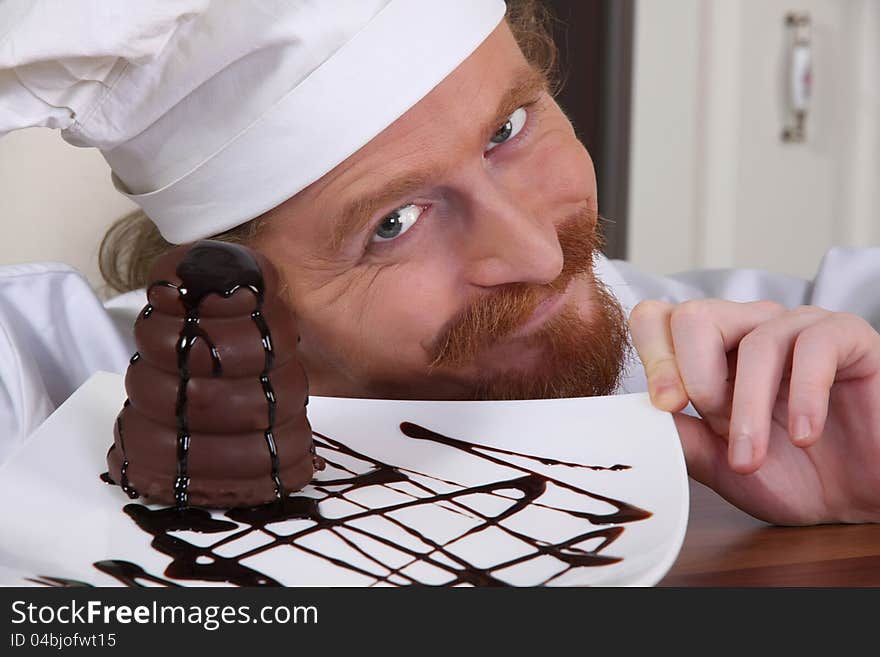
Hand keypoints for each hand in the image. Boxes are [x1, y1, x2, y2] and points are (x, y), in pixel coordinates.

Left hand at [629, 299, 879, 524]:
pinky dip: (805, 397)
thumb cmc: (795, 476)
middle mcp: (747, 330)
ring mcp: (796, 328)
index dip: (653, 356)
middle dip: (695, 377)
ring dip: (748, 408)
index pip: (658, 317)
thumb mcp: (722, 466)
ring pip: (753, 340)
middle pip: (693, 315)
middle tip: (714, 423)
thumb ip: (683, 438)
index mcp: (709, 353)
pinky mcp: (847, 336)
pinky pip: (815, 346)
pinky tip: (806, 436)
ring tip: (752, 458)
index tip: (666, 407)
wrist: (864, 499)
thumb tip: (639, 416)